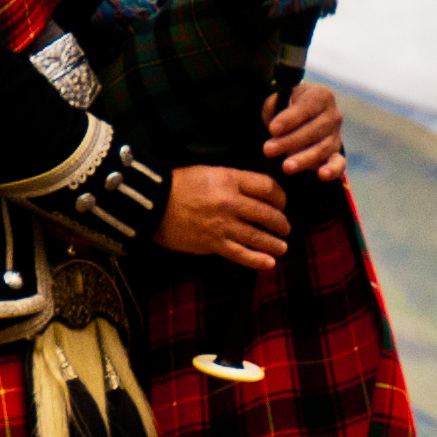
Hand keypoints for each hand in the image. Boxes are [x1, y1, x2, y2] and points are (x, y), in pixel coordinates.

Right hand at [156, 166, 290, 267]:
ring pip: (258, 236)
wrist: (152, 203)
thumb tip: (257, 192)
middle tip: (285, 228)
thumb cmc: (180, 184)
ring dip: (274, 243)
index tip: (282, 203)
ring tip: (282, 247)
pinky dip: (257, 260)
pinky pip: (240, 254)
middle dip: (281, 223)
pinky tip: (269, 264)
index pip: (268, 188)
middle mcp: (230, 202)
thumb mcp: (210, 172)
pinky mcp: (213, 244)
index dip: (281, 197)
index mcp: (230, 180)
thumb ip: (235, 181)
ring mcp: (222, 225)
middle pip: (268, 214)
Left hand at [263, 83, 346, 184]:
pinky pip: (339, 164)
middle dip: (290, 141)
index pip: (307, 106)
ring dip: (302, 159)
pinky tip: (322, 175)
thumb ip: (277, 107)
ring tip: (285, 167)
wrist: (297, 121)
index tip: (273, 129)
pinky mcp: (336, 155)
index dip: (290, 118)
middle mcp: (333, 115)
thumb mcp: (279, 99)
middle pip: (314, 130)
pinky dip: (332, 170)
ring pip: (321, 149)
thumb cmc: (285, 108)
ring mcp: (336, 136)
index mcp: (321, 96)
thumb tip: (275, 127)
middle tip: (268, 150)